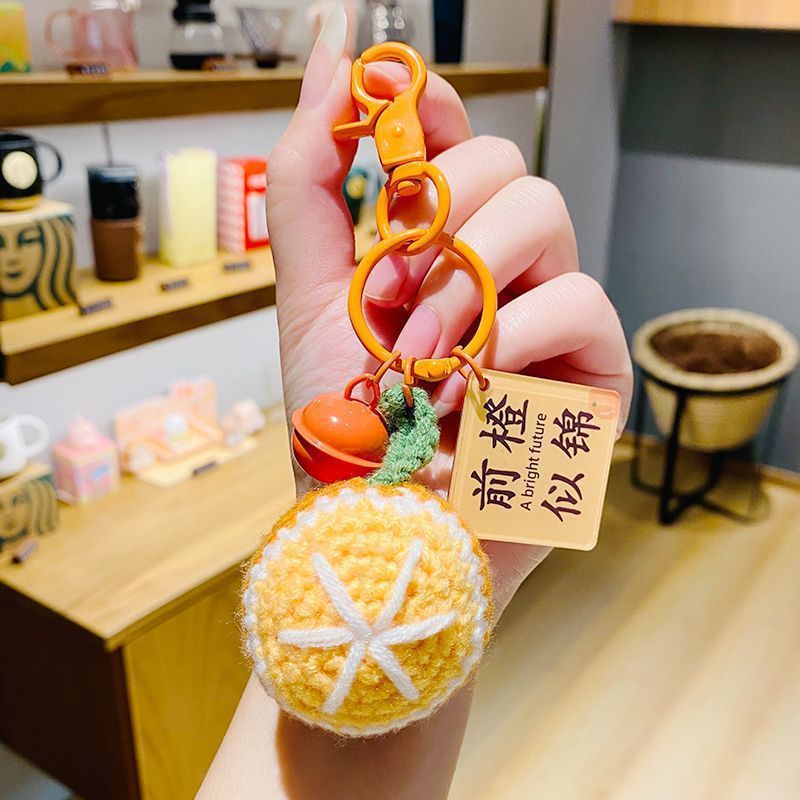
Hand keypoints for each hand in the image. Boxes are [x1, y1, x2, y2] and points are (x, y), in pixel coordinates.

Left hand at [267, 15, 631, 615]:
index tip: (404, 107)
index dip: (433, 109)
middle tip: (391, 289)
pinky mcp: (591, 366)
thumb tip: (333, 51)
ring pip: (545, 212)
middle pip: (503, 162)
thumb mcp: (307, 291)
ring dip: (467, 276)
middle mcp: (497, 267)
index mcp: (435, 246)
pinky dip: (519, 329)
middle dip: (439, 211)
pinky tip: (477, 380)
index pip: (455, 139)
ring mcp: (547, 311)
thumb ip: (312, 179)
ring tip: (421, 352)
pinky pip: (579, 298)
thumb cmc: (343, 421)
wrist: (376, 525)